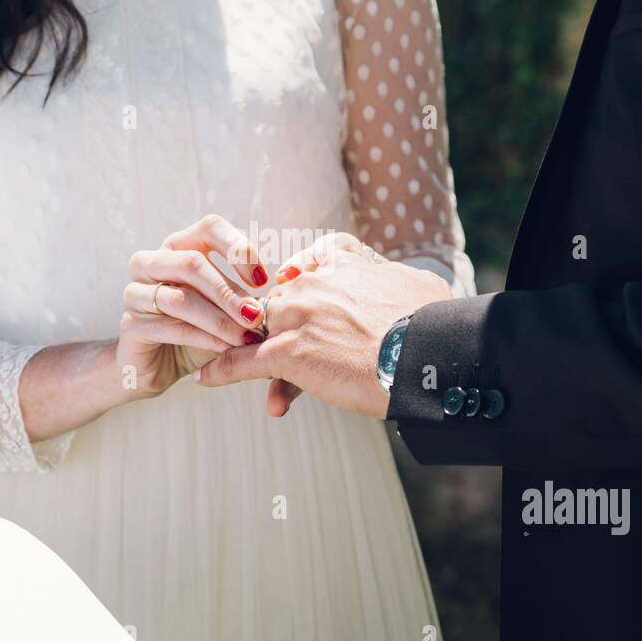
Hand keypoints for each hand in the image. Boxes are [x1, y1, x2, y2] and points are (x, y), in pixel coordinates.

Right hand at [118, 215, 268, 396]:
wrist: (158, 366)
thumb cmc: (199, 330)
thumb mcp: (226, 308)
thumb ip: (247, 296)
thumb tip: (283, 292)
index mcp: (178, 246)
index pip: (209, 227)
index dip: (238, 248)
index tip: (263, 279)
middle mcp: (152, 262)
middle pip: (192, 262)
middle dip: (230, 292)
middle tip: (257, 316)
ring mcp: (136, 292)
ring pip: (180, 298)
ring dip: (219, 320)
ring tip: (245, 337)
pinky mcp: (130, 325)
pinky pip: (169, 327)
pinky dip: (203, 339)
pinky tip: (225, 349)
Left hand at [194, 233, 451, 417]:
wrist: (429, 354)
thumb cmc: (435, 323)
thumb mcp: (415, 283)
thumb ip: (392, 278)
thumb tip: (399, 282)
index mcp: (343, 262)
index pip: (307, 268)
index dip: (301, 288)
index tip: (300, 303)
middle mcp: (314, 284)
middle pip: (281, 304)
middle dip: (280, 328)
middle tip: (288, 352)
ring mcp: (298, 317)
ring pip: (262, 332)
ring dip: (250, 349)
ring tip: (232, 362)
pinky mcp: (289, 353)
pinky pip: (244, 361)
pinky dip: (223, 370)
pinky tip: (206, 378)